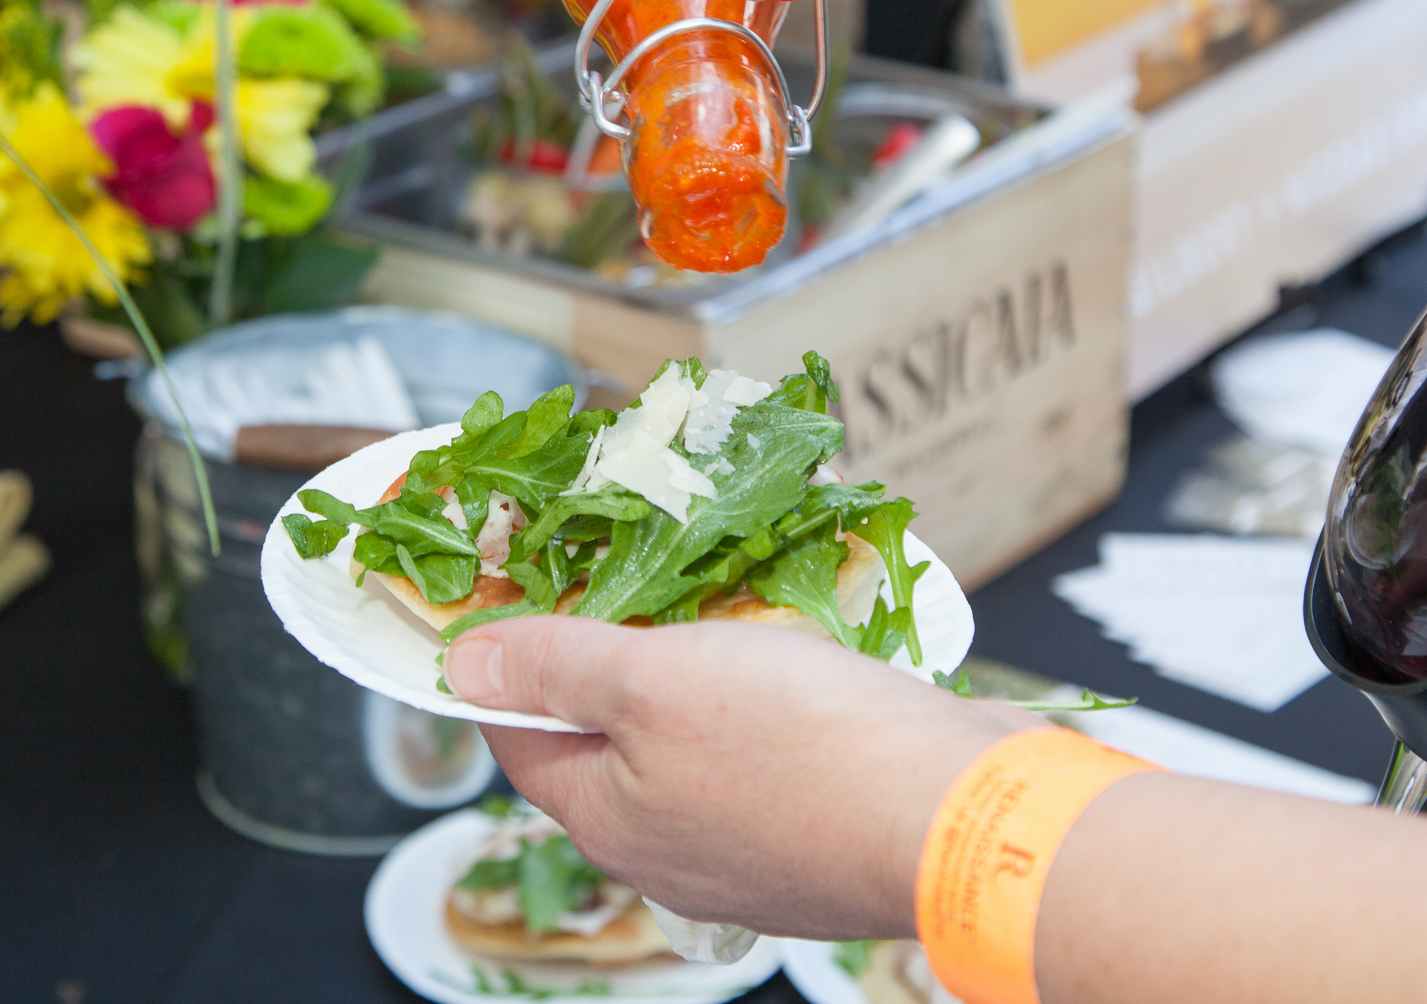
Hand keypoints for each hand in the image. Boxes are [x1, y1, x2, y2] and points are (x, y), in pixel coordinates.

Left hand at [446, 616, 1039, 940]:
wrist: (966, 817)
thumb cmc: (805, 748)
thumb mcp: (654, 680)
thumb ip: (556, 668)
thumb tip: (460, 669)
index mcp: (610, 821)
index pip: (520, 737)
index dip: (510, 660)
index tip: (520, 590)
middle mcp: (671, 853)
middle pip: (610, 739)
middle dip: (616, 653)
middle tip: (636, 573)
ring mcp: (752, 852)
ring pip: (697, 744)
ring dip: (702, 672)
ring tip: (725, 599)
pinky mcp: (823, 833)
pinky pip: (771, 757)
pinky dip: (771, 702)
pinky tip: (797, 656)